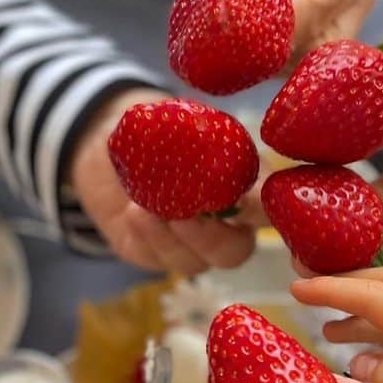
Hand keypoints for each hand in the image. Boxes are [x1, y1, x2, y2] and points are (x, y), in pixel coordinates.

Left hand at [69, 86, 256, 272]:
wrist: (115, 148)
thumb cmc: (160, 130)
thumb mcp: (177, 120)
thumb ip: (192, 128)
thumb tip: (191, 128)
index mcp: (244, 189)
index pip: (267, 209)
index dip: (260, 210)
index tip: (242, 199)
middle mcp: (223, 225)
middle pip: (236, 251)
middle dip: (213, 239)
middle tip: (186, 216)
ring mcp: (189, 246)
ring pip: (195, 262)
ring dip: (172, 239)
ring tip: (145, 209)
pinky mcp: (153, 254)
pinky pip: (157, 259)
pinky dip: (147, 237)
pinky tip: (134, 214)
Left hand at [197, 0, 382, 53]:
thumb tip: (243, 41)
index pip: (312, 18)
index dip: (264, 34)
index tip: (219, 32)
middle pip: (312, 51)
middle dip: (263, 47)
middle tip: (218, 26)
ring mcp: (339, 14)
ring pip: (297, 62)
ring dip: (255, 51)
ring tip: (226, 12)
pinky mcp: (315, 27)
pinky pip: (285, 58)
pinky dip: (254, 50)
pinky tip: (236, 22)